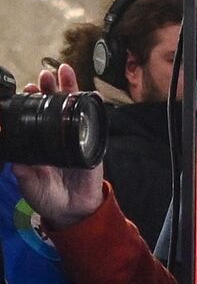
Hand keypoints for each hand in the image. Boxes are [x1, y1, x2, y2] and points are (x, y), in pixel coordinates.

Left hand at [10, 64, 104, 230]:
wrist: (73, 210)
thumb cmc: (48, 196)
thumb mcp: (29, 183)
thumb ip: (23, 172)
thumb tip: (14, 160)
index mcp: (39, 141)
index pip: (35, 114)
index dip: (32, 101)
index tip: (28, 89)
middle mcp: (57, 135)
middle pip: (54, 106)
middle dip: (50, 88)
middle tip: (45, 75)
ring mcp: (76, 138)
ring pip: (73, 109)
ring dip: (71, 89)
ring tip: (65, 72)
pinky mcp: (92, 145)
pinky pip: (95, 123)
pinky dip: (94, 108)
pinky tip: (93, 95)